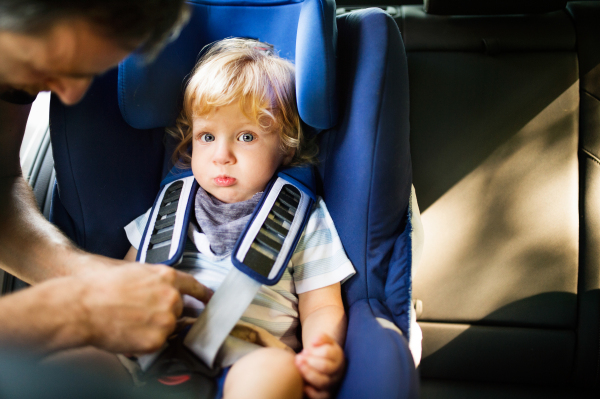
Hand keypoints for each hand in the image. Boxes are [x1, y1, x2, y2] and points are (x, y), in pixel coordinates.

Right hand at [75, 263, 211, 353]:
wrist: (82, 307)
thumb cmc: (101, 288)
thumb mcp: (136, 272)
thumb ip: (158, 281)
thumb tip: (168, 289)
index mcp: (167, 277)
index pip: (195, 286)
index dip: (203, 294)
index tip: (209, 299)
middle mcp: (172, 297)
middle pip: (179, 310)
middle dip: (166, 313)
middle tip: (142, 314)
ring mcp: (166, 320)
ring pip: (169, 327)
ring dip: (156, 328)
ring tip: (131, 322)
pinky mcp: (158, 339)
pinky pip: (158, 343)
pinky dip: (146, 342)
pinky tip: (130, 332)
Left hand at [295, 333, 344, 398]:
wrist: (322, 365)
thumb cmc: (321, 353)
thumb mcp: (324, 342)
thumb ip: (321, 338)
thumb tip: (314, 341)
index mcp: (337, 356)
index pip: (327, 353)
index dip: (314, 351)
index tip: (305, 351)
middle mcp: (337, 371)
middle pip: (325, 367)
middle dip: (310, 361)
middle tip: (298, 358)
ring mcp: (332, 383)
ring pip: (322, 382)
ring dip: (308, 374)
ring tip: (298, 366)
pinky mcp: (325, 394)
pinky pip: (320, 396)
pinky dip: (311, 392)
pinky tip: (303, 386)